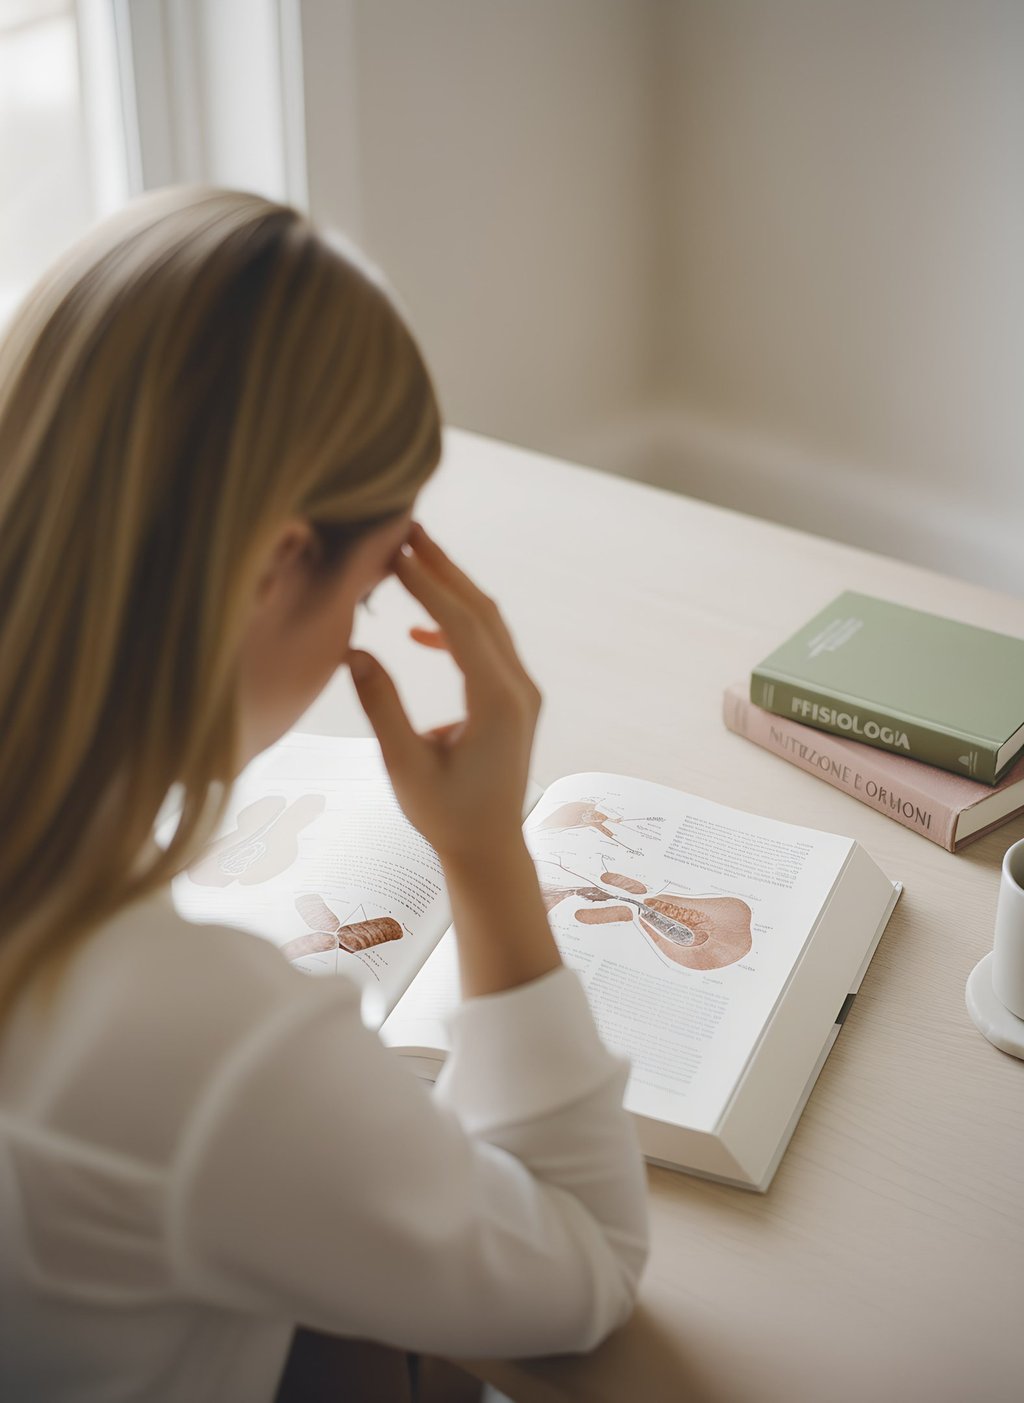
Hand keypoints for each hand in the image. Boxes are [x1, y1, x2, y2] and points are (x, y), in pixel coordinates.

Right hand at [348, 522, 541, 863]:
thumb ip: (382, 706)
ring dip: (452, 589)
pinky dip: (456, 627)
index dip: (426, 583)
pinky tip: (419, 634)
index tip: (394, 551)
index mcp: (498, 702)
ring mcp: (523, 692)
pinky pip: (489, 646)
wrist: (488, 849)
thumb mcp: (404, 765)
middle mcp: (519, 689)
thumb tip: (352, 652)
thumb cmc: (444, 816)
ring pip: (490, 623)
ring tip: (412, 558)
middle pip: (482, 610)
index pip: (460, 624)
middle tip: (406, 530)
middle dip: (443, 569)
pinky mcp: (516, 700)